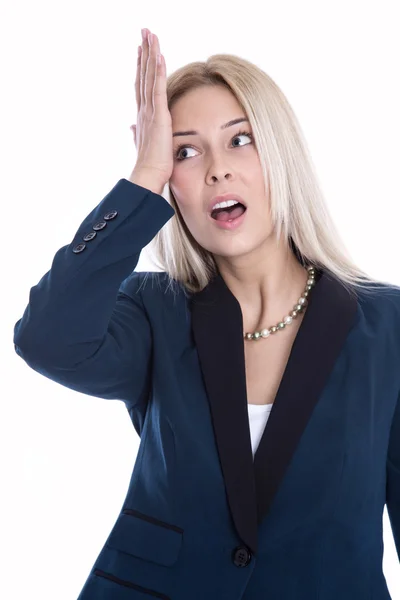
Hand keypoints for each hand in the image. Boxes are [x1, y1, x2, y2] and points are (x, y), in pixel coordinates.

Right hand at [130, 29, 173, 188]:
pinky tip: (159, 55)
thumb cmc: (150, 164)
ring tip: (151, 35)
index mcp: (143, 115)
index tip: (141, 49)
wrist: (148, 174)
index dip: (141, 66)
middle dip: (144, 52)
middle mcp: (144, 109)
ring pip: (149, 77)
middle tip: (144, 32)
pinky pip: (158, 88)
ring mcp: (150, 111)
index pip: (142, 85)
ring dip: (150, 54)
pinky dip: (158, 71)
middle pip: (143, 75)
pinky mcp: (159, 115)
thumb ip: (137, 132)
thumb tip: (131, 126)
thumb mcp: (143, 144)